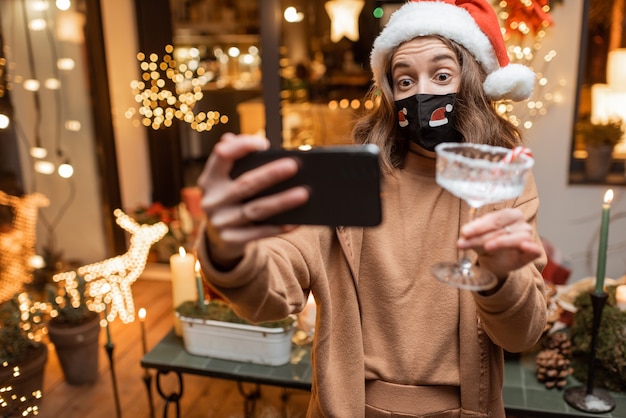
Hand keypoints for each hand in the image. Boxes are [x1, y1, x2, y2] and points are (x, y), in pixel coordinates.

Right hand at [197, 133, 309, 266]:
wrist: (219, 236)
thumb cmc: (232, 197)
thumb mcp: (228, 179)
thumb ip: (240, 160)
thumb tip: (260, 144)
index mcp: (210, 178)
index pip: (221, 156)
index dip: (241, 147)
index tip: (264, 143)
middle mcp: (212, 199)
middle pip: (245, 184)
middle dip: (270, 174)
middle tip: (293, 166)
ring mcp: (220, 221)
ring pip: (256, 209)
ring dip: (281, 201)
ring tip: (303, 194)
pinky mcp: (231, 239)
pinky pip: (259, 233)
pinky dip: (278, 227)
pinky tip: (295, 221)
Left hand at [457, 208, 542, 278]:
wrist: (497, 262)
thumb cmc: (489, 245)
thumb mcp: (477, 238)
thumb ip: (472, 234)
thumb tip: (464, 234)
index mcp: (510, 215)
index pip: (495, 218)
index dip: (479, 226)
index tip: (464, 233)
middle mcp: (521, 224)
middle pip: (501, 228)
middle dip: (481, 236)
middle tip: (466, 243)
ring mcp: (528, 238)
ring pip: (515, 238)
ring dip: (500, 242)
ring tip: (487, 247)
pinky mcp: (533, 253)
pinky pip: (535, 249)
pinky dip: (530, 247)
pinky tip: (524, 246)